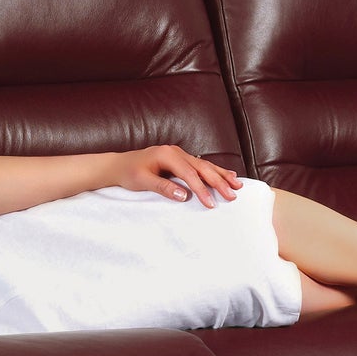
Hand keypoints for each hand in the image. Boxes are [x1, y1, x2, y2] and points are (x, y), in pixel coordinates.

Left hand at [115, 145, 241, 206]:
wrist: (119, 165)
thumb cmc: (129, 173)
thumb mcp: (142, 181)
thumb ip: (163, 187)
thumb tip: (183, 196)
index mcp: (167, 155)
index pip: (189, 174)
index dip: (201, 189)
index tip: (210, 203)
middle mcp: (176, 152)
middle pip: (202, 168)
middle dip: (218, 182)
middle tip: (232, 196)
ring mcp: (179, 154)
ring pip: (205, 165)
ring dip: (221, 176)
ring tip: (237, 185)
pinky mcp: (180, 159)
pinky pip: (201, 165)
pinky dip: (215, 172)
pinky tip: (227, 175)